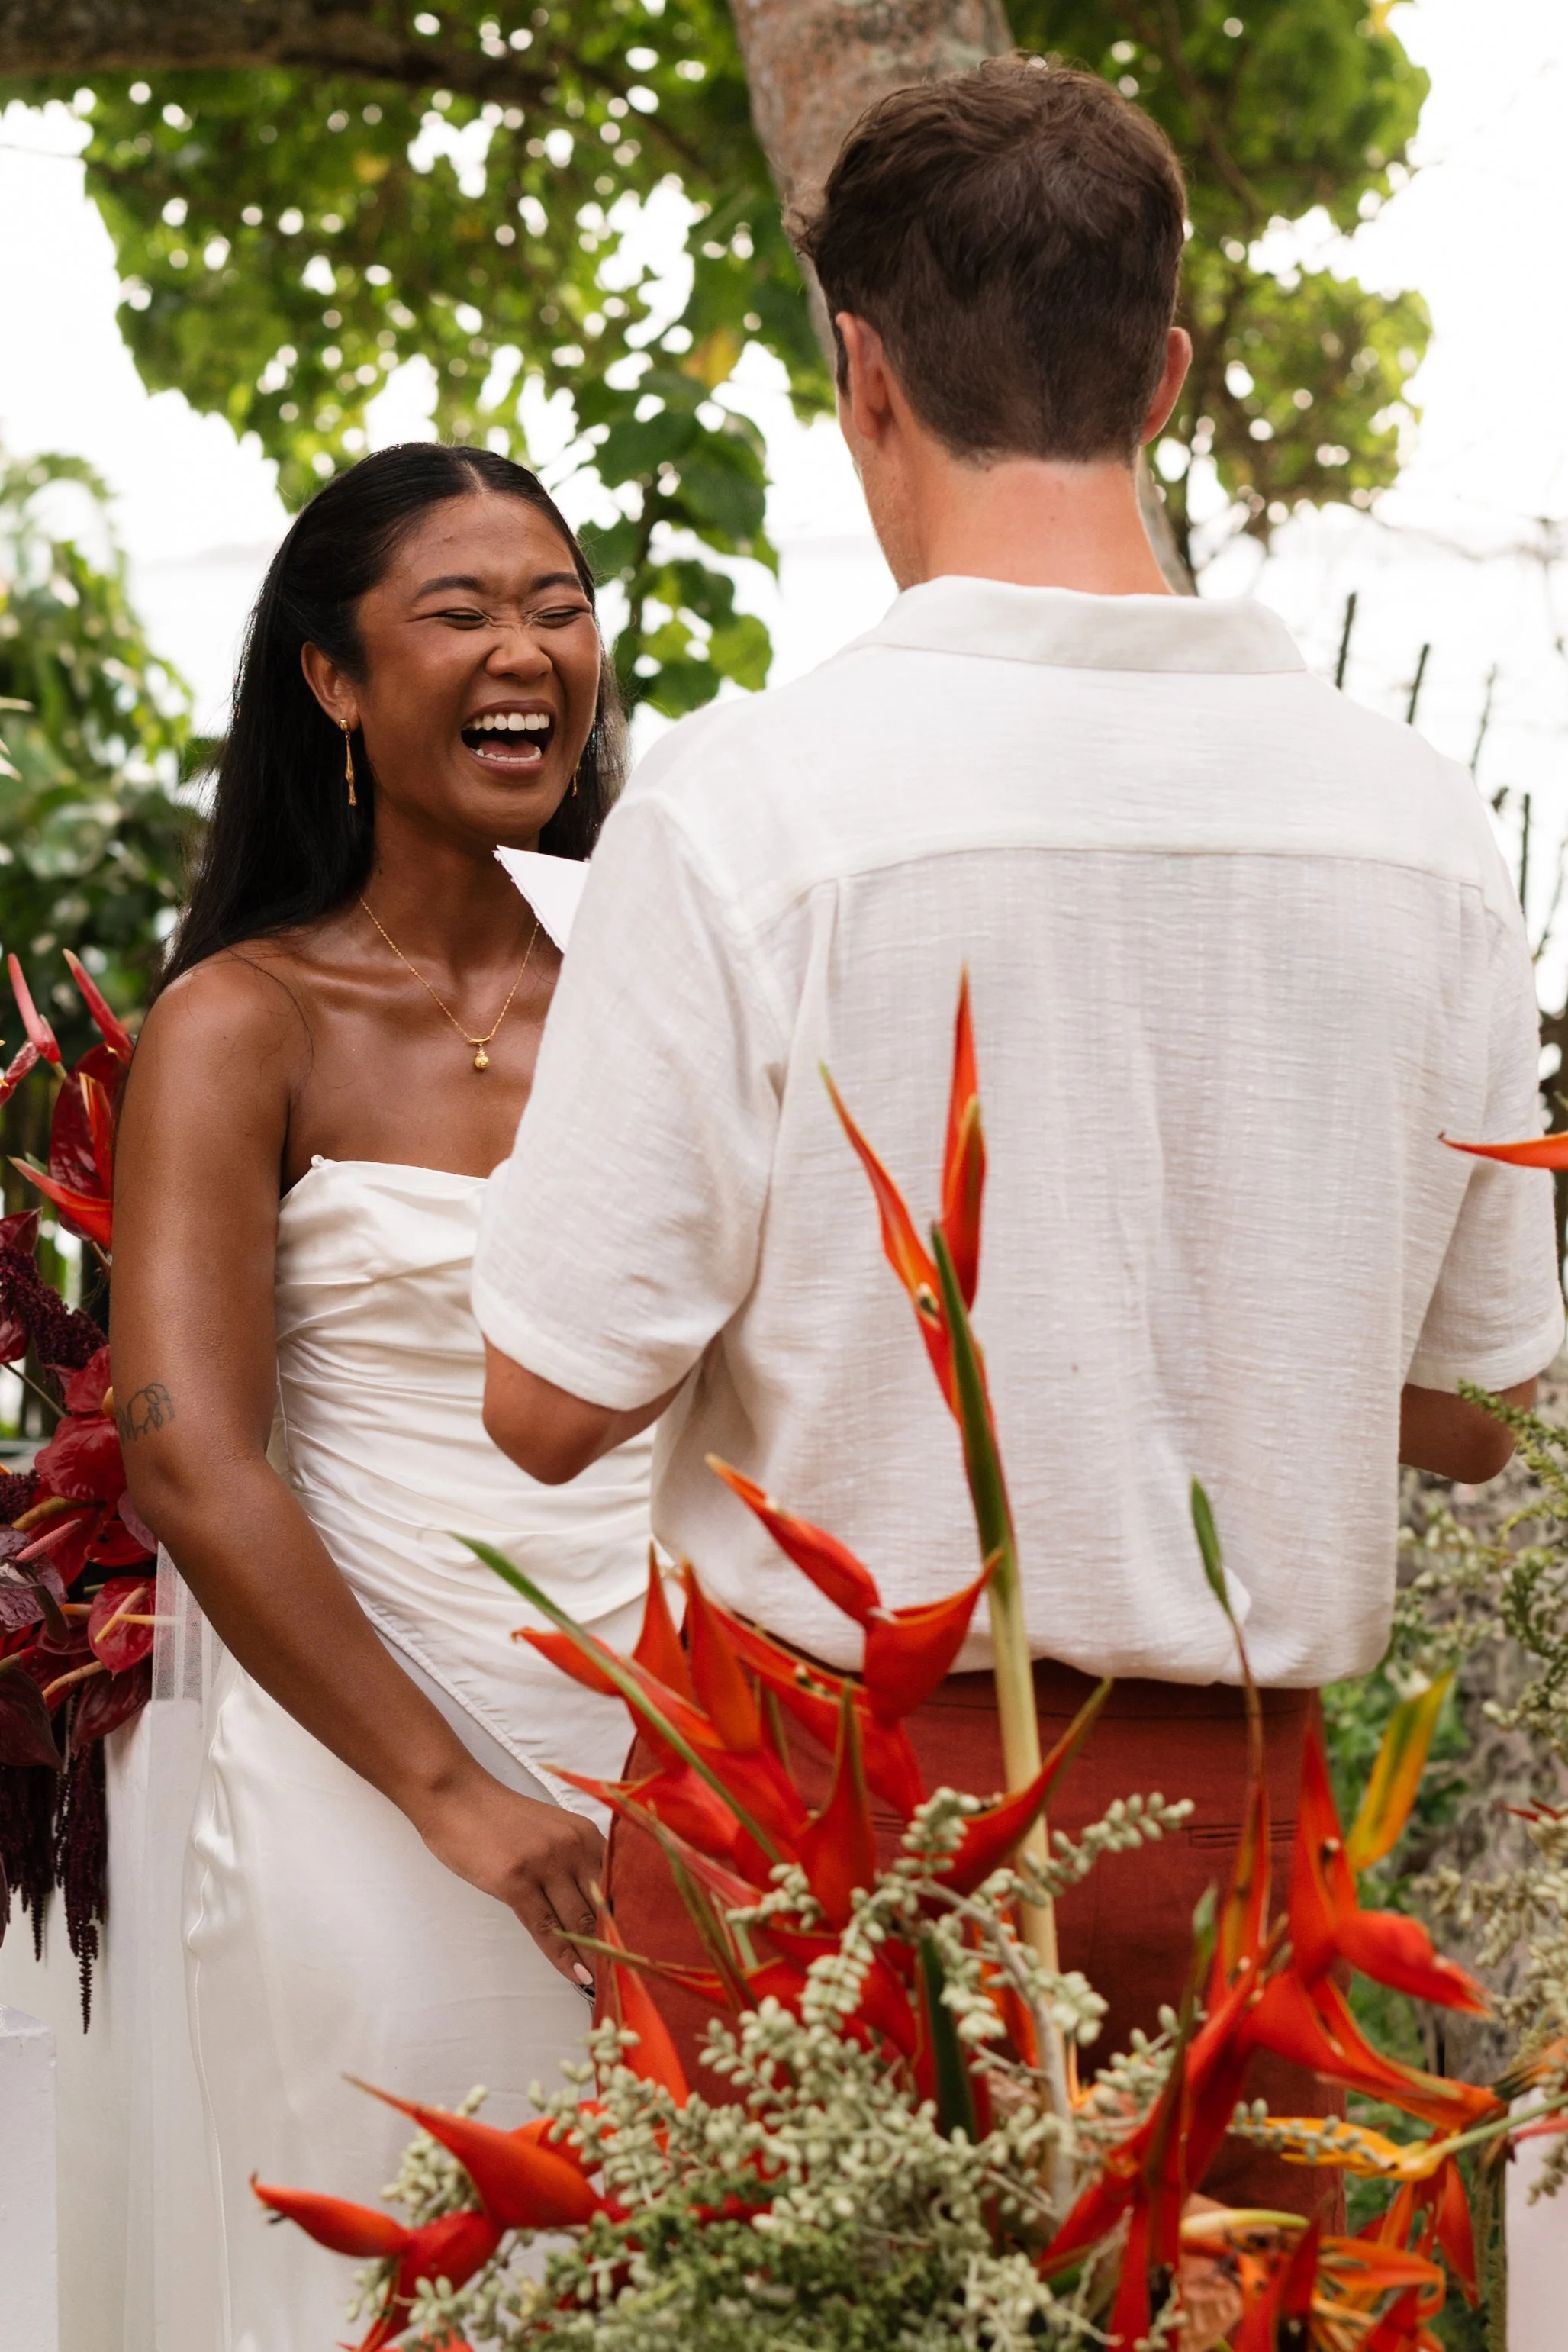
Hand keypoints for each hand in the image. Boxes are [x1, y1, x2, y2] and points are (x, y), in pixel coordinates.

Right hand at [415, 1765, 607, 1986]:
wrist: (456, 1797)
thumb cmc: (499, 1818)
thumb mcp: (550, 1831)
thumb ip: (574, 1861)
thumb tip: (595, 1906)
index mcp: (585, 1833)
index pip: (618, 1884)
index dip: (629, 1919)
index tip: (639, 1948)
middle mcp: (572, 1846)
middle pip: (603, 1905)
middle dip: (616, 1943)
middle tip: (628, 1975)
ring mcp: (544, 1862)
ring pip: (578, 1920)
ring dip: (593, 1957)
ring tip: (606, 1985)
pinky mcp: (515, 1880)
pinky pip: (545, 1928)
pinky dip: (563, 1956)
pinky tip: (576, 1975)